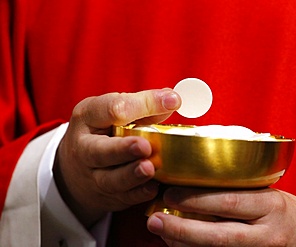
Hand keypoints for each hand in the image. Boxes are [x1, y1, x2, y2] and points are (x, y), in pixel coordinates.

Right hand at [53, 89, 180, 226]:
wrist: (75, 168)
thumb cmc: (100, 132)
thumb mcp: (111, 111)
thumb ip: (141, 106)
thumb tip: (172, 100)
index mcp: (88, 117)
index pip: (112, 108)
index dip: (144, 104)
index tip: (172, 101)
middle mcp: (85, 148)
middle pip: (101, 151)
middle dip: (122, 149)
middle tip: (144, 146)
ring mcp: (93, 176)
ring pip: (110, 179)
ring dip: (131, 175)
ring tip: (148, 169)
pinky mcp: (106, 196)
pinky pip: (122, 198)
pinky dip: (138, 194)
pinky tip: (153, 187)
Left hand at [147, 187, 295, 246]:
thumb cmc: (280, 209)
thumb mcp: (265, 193)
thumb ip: (236, 189)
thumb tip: (192, 178)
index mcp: (270, 206)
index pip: (231, 202)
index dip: (198, 199)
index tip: (170, 192)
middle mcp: (266, 234)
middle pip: (221, 236)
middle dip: (183, 229)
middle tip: (155, 219)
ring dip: (184, 245)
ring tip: (160, 233)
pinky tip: (176, 246)